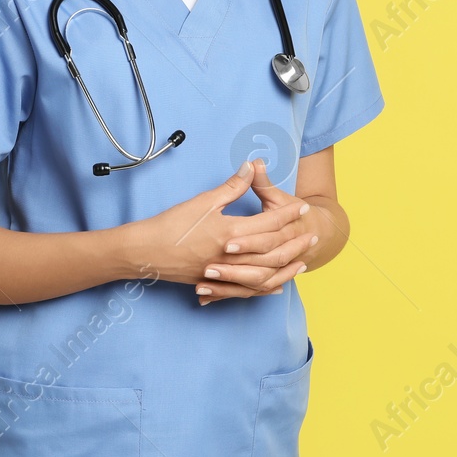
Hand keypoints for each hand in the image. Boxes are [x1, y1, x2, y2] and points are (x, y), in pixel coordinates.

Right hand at [119, 159, 312, 290]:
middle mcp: (232, 256)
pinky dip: (263, 288)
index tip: (303, 208)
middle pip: (272, 250)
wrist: (144, 253)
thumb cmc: (171, 225)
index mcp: (231, 233)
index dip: (288, 214)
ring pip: (264, 274)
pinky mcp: (215, 283)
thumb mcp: (204, 201)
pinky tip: (275, 286)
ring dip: (285, 268)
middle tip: (312, 235)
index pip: (269, 223)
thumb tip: (251, 166)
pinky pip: (246, 290)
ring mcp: (224, 273)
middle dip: (294, 242)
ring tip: (301, 262)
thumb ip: (232, 186)